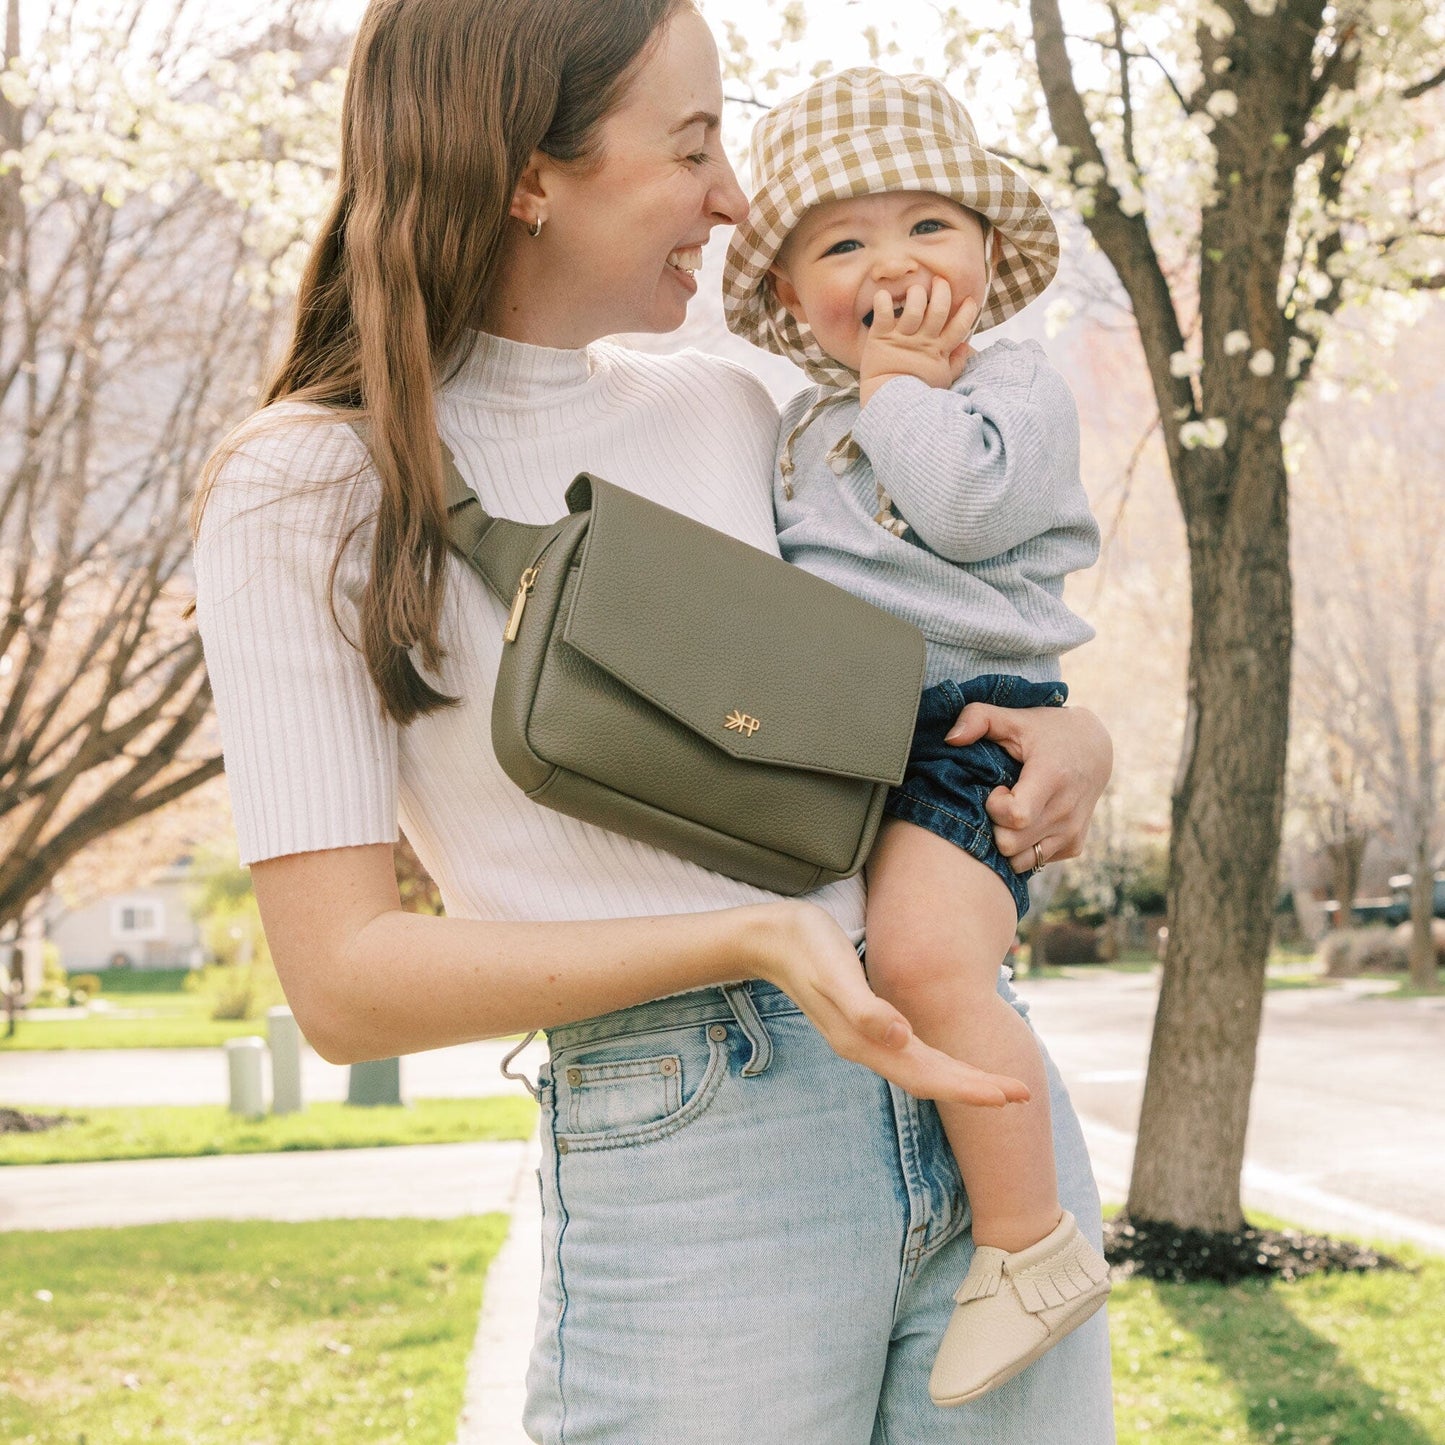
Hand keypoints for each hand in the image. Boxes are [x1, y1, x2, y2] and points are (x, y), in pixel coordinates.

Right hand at [751, 901, 1029, 1105]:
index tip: (1011, 1096)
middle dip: (976, 1088)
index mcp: (863, 1040)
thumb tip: (902, 1037)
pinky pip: (909, 1054)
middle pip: (929, 1079)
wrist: (769, 938)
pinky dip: (938, 1062)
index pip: (927, 1074)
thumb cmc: (805, 945)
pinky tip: (949, 1059)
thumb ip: (863, 1008)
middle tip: (1022, 1094)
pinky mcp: (862, 1020)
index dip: (970, 1086)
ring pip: (921, 1069)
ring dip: (960, 1079)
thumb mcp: (833, 971)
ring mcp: (863, 1036)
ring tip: (998, 1085)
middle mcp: (866, 1046)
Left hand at [859, 279, 977, 405]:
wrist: (887, 402)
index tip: (970, 300)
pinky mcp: (880, 337)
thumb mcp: (941, 379)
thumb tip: (967, 346)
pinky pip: (883, 313)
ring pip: (914, 307)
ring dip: (916, 293)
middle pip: (940, 309)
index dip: (968, 311)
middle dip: (942, 291)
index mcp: (939, 350)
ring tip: (915, 290)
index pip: (960, 326)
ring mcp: (902, 338)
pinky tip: (883, 296)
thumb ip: (956, 363)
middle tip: (939, 282)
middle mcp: (923, 341)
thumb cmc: (916, 391)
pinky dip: (882, 301)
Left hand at [944, 704, 1112, 873]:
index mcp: (1052, 778)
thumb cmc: (1047, 731)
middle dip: (994, 826)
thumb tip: (950, 739)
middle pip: (1010, 844)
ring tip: (1011, 813)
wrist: (1094, 749)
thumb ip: (978, 718)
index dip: (995, 806)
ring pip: (1020, 861)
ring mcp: (1072, 832)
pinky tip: (1024, 823)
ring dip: (1006, 841)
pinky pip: (1035, 862)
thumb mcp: (1014, 718)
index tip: (997, 789)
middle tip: (1001, 801)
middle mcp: (1066, 811)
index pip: (1015, 817)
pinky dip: (1022, 848)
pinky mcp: (1074, 846)